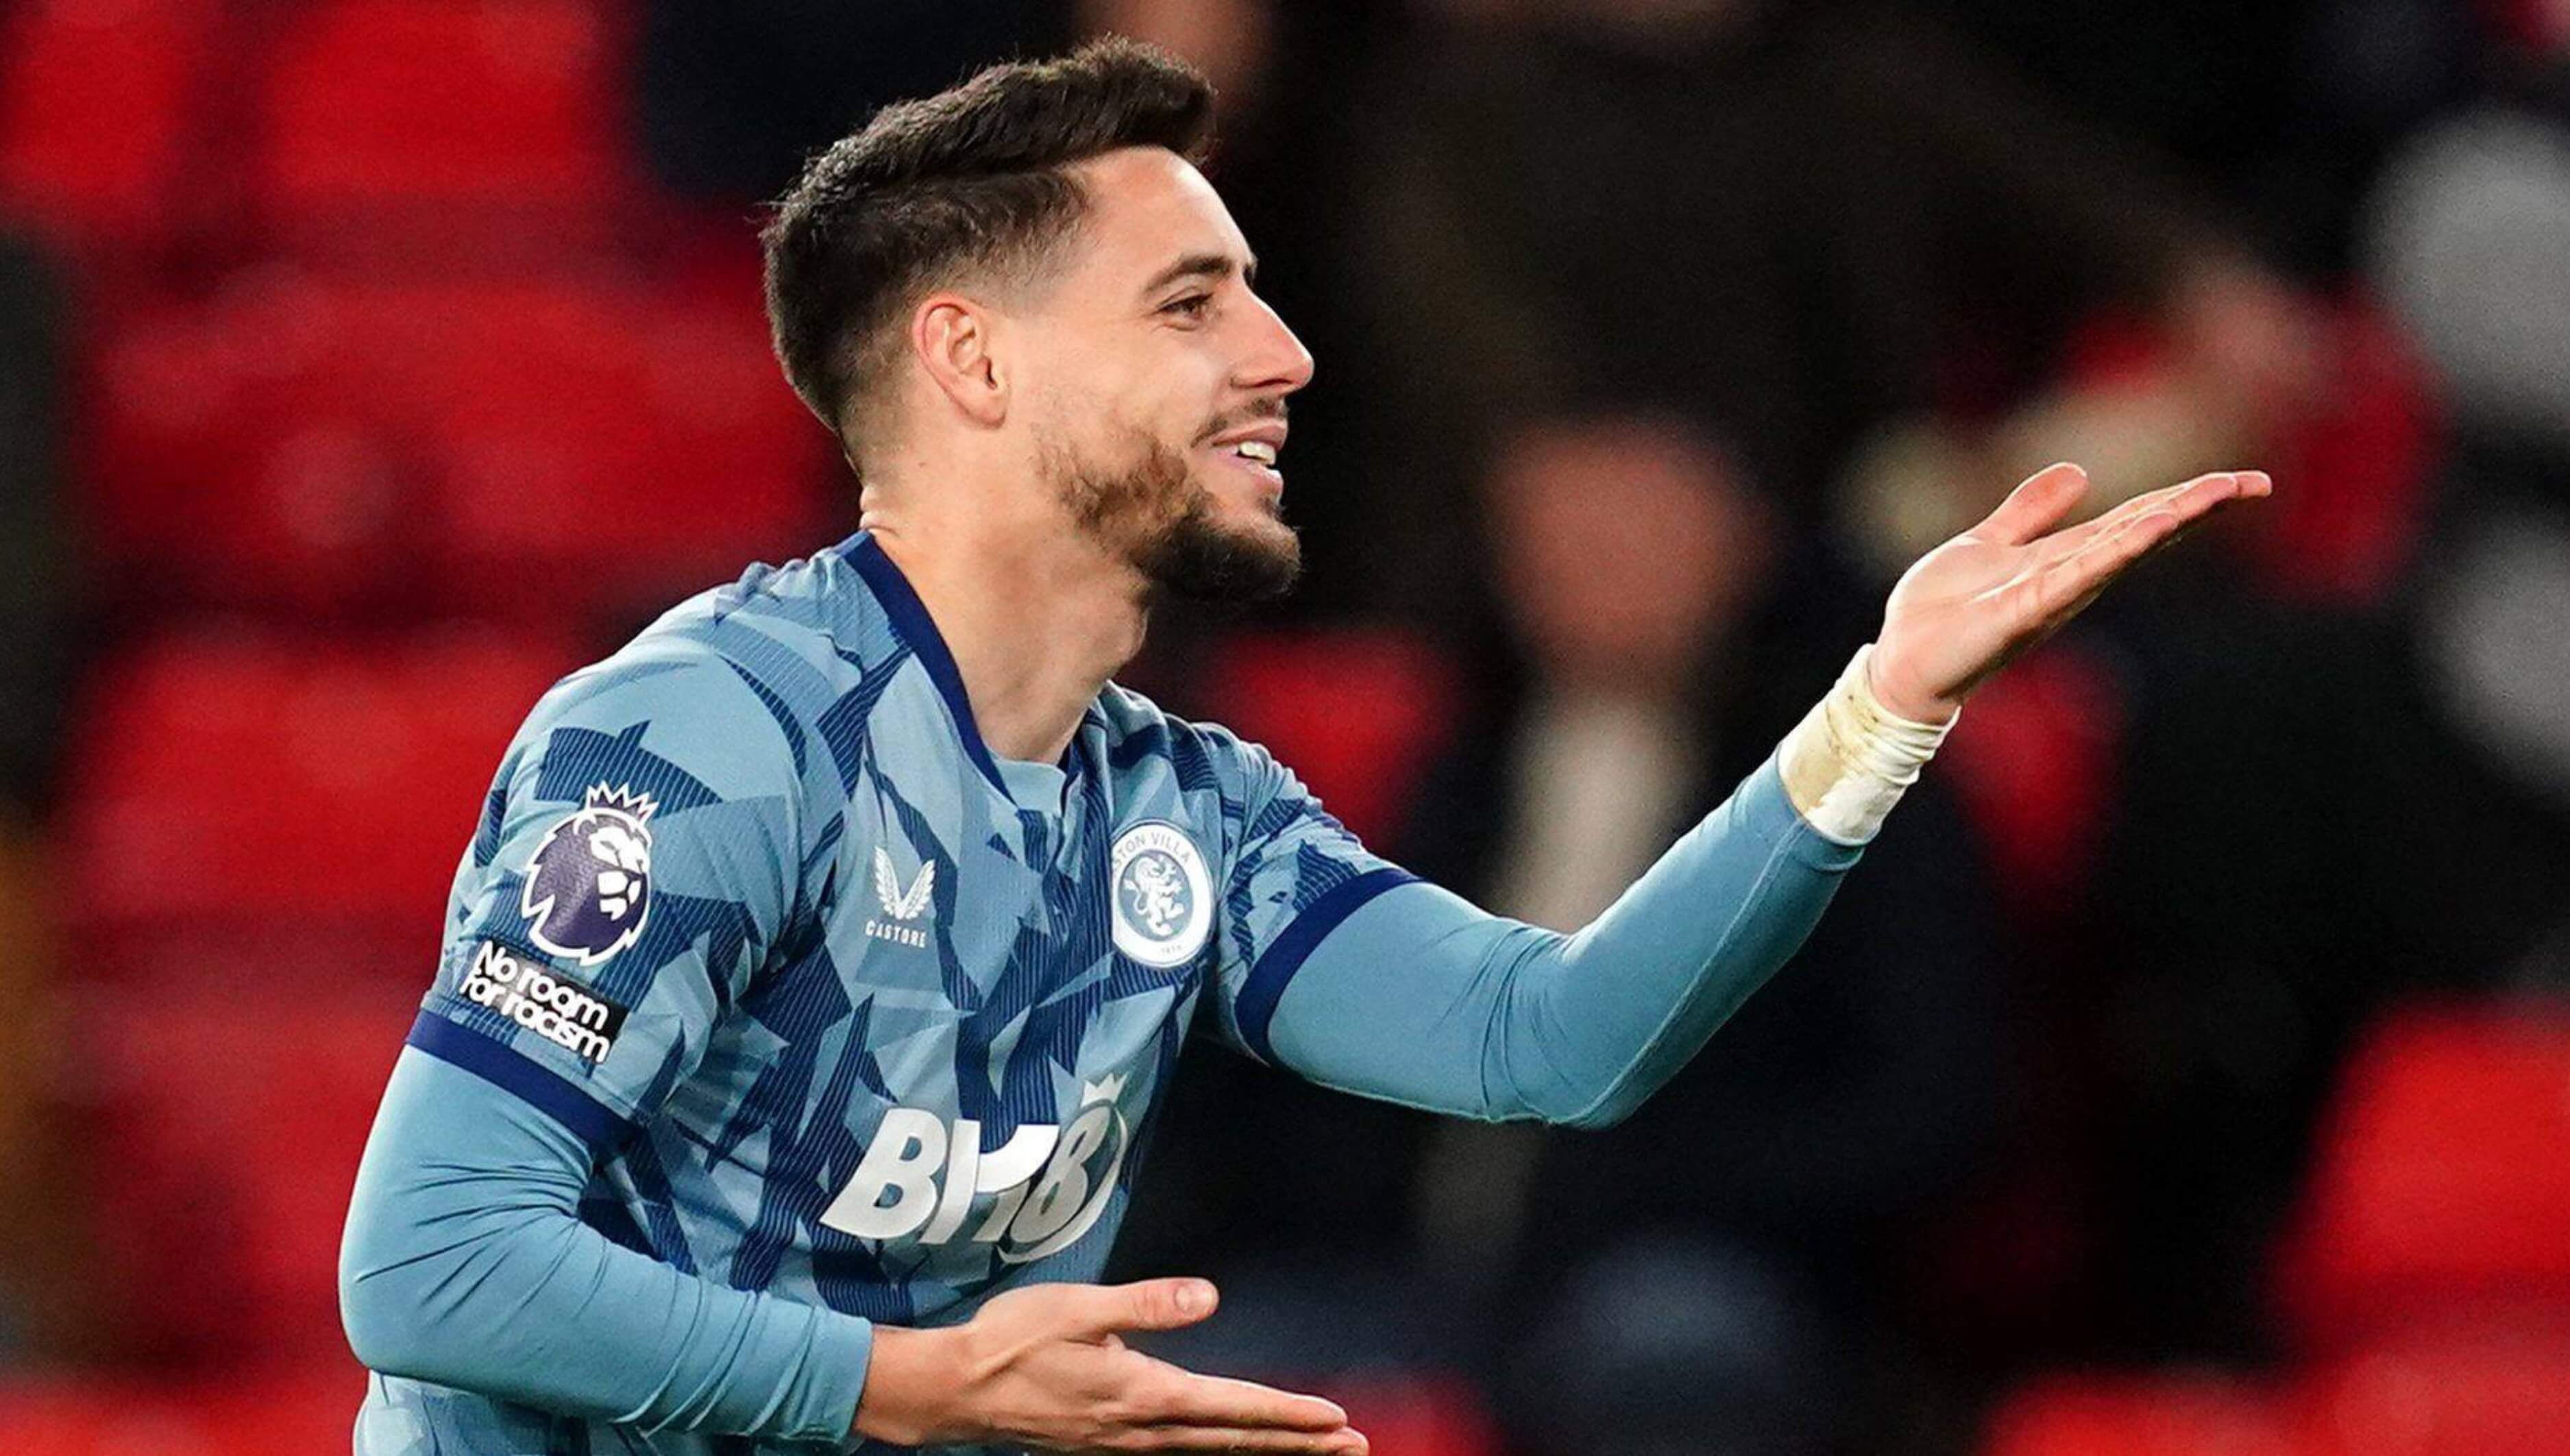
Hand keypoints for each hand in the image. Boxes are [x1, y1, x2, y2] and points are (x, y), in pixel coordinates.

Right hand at [854, 1277, 1368, 1452]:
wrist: (956, 1390)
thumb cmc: (1013, 1342)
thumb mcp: (1080, 1308)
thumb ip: (1148, 1303)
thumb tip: (1208, 1297)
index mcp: (1143, 1394)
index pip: (1234, 1408)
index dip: (1289, 1415)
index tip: (1337, 1421)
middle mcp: (1143, 1430)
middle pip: (1237, 1442)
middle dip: (1299, 1446)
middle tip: (1355, 1447)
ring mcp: (1127, 1444)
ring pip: (1215, 1452)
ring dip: (1270, 1452)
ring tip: (1318, 1452)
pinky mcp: (1110, 1445)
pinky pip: (1184, 1455)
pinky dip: (1225, 1452)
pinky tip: (1237, 1448)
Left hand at [1867, 463, 2270, 722]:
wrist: (1901, 659)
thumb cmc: (1939, 612)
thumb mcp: (1988, 542)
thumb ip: (2030, 511)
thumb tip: (2081, 472)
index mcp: (2064, 557)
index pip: (2136, 519)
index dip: (2185, 498)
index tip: (2238, 481)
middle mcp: (2071, 576)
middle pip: (2145, 532)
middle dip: (2197, 506)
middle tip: (2255, 483)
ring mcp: (2054, 594)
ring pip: (2123, 550)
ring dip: (2169, 520)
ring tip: (2217, 493)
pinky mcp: (2026, 609)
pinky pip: (2078, 575)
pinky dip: (2114, 552)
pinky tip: (2148, 530)